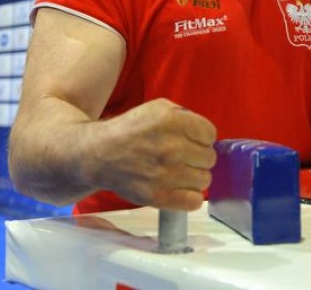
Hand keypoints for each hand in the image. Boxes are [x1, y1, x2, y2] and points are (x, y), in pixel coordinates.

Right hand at [93, 98, 216, 210]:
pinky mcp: (158, 197)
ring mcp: (166, 174)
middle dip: (198, 157)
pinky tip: (178, 188)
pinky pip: (194, 201)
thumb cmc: (131, 130)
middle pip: (209, 158)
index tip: (190, 140)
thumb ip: (185, 116)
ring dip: (194, 177)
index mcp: (172, 121)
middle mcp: (172, 147)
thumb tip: (206, 135)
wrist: (99, 154)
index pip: (210, 134)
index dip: (201, 137)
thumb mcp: (158, 108)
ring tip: (178, 172)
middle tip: (181, 157)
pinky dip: (189, 197)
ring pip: (204, 180)